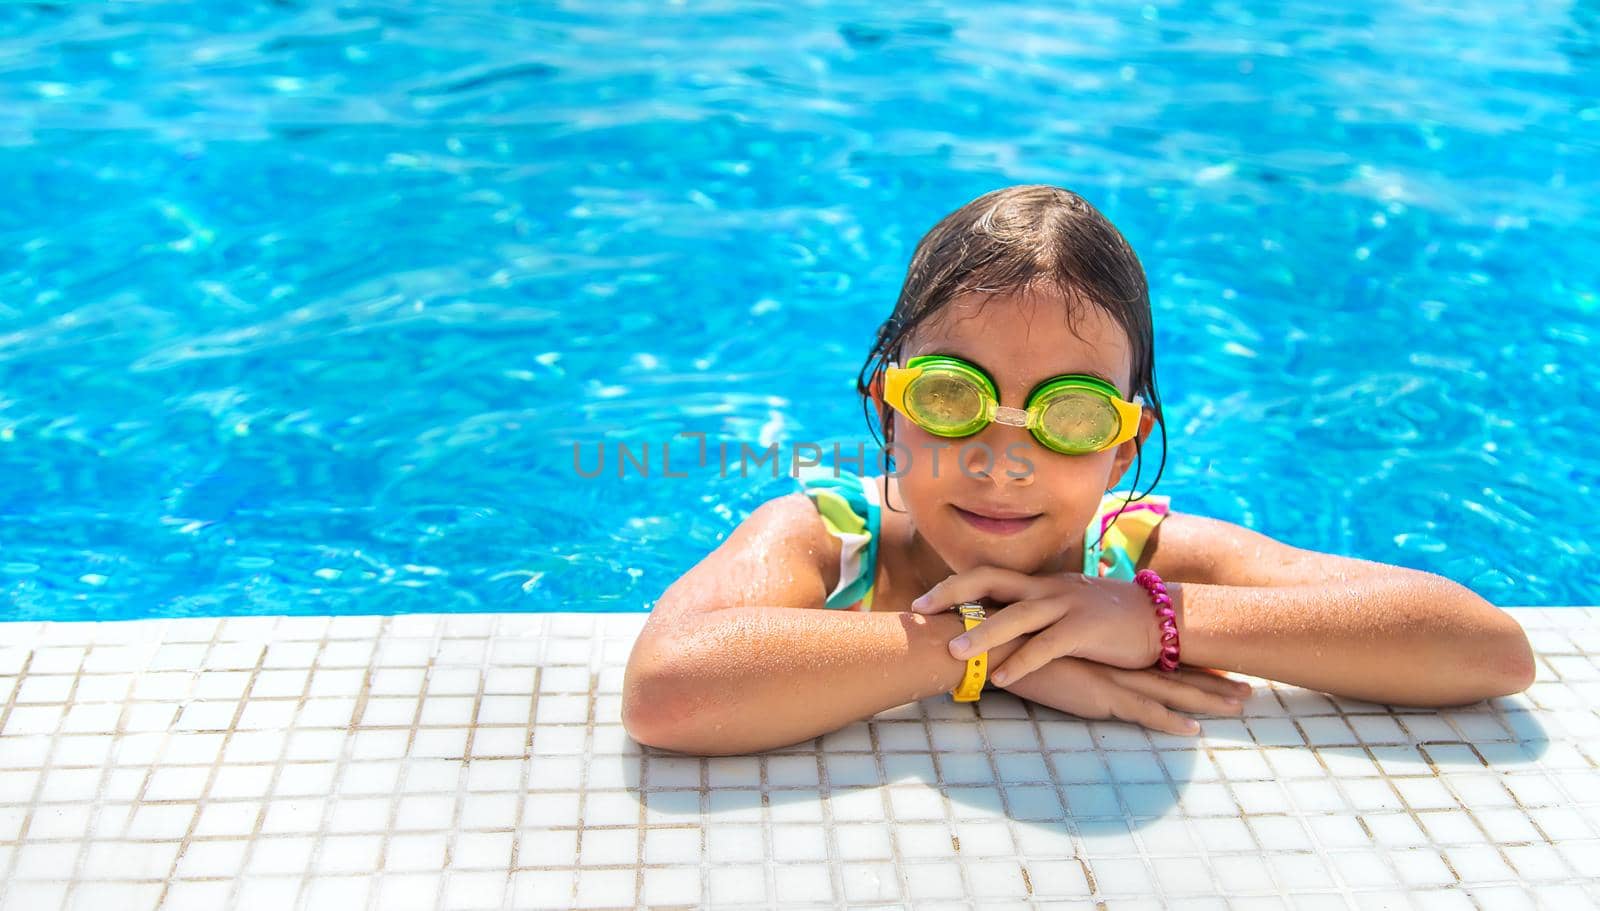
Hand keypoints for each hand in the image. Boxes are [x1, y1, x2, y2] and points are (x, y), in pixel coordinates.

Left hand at [911, 565, 1166, 686]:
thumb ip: (1033, 614)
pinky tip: (1002, 679)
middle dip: (952, 594)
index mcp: (1037, 584)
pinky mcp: (1084, 630)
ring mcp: (1065, 607)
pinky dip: (1022, 663)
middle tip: (920, 611)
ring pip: (1015, 616)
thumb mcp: (1064, 608)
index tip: (922, 602)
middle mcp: (1045, 589)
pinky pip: (1047, 646)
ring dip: (982, 634)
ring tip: (955, 653)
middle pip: (989, 581)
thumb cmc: (1106, 619)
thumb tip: (995, 630)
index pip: (986, 575)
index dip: (952, 586)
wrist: (1157, 619)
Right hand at [998, 653, 1250, 735]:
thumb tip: (1072, 663)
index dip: (1191, 668)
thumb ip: (1066, 656)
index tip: (1221, 671)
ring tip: (1240, 705)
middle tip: (1248, 691)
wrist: (995, 642)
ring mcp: (1111, 678)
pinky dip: (1169, 721)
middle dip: (1214, 684)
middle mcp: (1116, 662)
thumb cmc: (1015, 645)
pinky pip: (1143, 713)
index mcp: (1108, 652)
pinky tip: (1193, 730)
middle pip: (1175, 674)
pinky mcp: (1098, 695)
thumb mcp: (1050, 651)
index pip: (1159, 661)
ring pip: (1171, 691)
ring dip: (1207, 699)